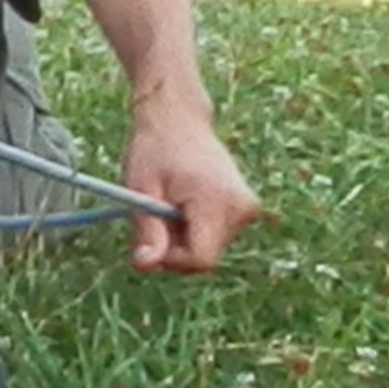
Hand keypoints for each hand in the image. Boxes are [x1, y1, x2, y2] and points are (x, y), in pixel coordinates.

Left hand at [123, 102, 258, 273]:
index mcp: (218, 202)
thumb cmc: (155, 150)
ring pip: (207, 250)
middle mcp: (242, 209)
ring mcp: (247, 210)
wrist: (178, 120)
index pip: (201, 260)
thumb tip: (145, 267)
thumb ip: (147, 230)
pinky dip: (193, 231)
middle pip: (204, 258)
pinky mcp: (244, 210)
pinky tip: (183, 206)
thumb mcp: (141, 190)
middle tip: (156, 217)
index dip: (171, 260)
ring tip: (169, 205)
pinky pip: (213, 238)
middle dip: (174, 249)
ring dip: (181, 240)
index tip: (151, 240)